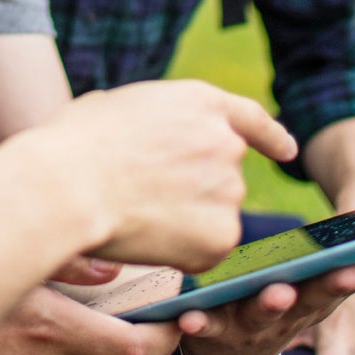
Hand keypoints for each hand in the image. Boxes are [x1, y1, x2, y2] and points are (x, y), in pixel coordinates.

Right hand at [39, 80, 297, 272]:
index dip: (270, 136)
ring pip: (213, 216)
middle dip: (195, 190)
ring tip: (135, 212)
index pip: (250, 119)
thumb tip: (147, 137)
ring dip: (185, 221)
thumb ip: (153, 120)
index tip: (286, 150)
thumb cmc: (73, 145)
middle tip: (144, 196)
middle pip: (223, 176)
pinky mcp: (221, 237)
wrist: (67, 186)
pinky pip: (205, 249)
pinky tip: (145, 237)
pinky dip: (181, 251)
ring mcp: (228, 191)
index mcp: (201, 102)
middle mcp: (226, 143)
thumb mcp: (118, 106)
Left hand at [174, 248, 354, 354]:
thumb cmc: (281, 303)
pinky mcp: (217, 332)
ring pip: (266, 316)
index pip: (354, 276)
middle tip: (349, 271)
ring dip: (274, 305)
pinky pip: (207, 327)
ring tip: (279, 291)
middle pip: (318, 299)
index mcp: (318, 298)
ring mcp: (256, 328)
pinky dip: (200, 322)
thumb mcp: (317, 280)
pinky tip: (189, 315)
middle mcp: (294, 315)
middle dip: (335, 285)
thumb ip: (354, 254)